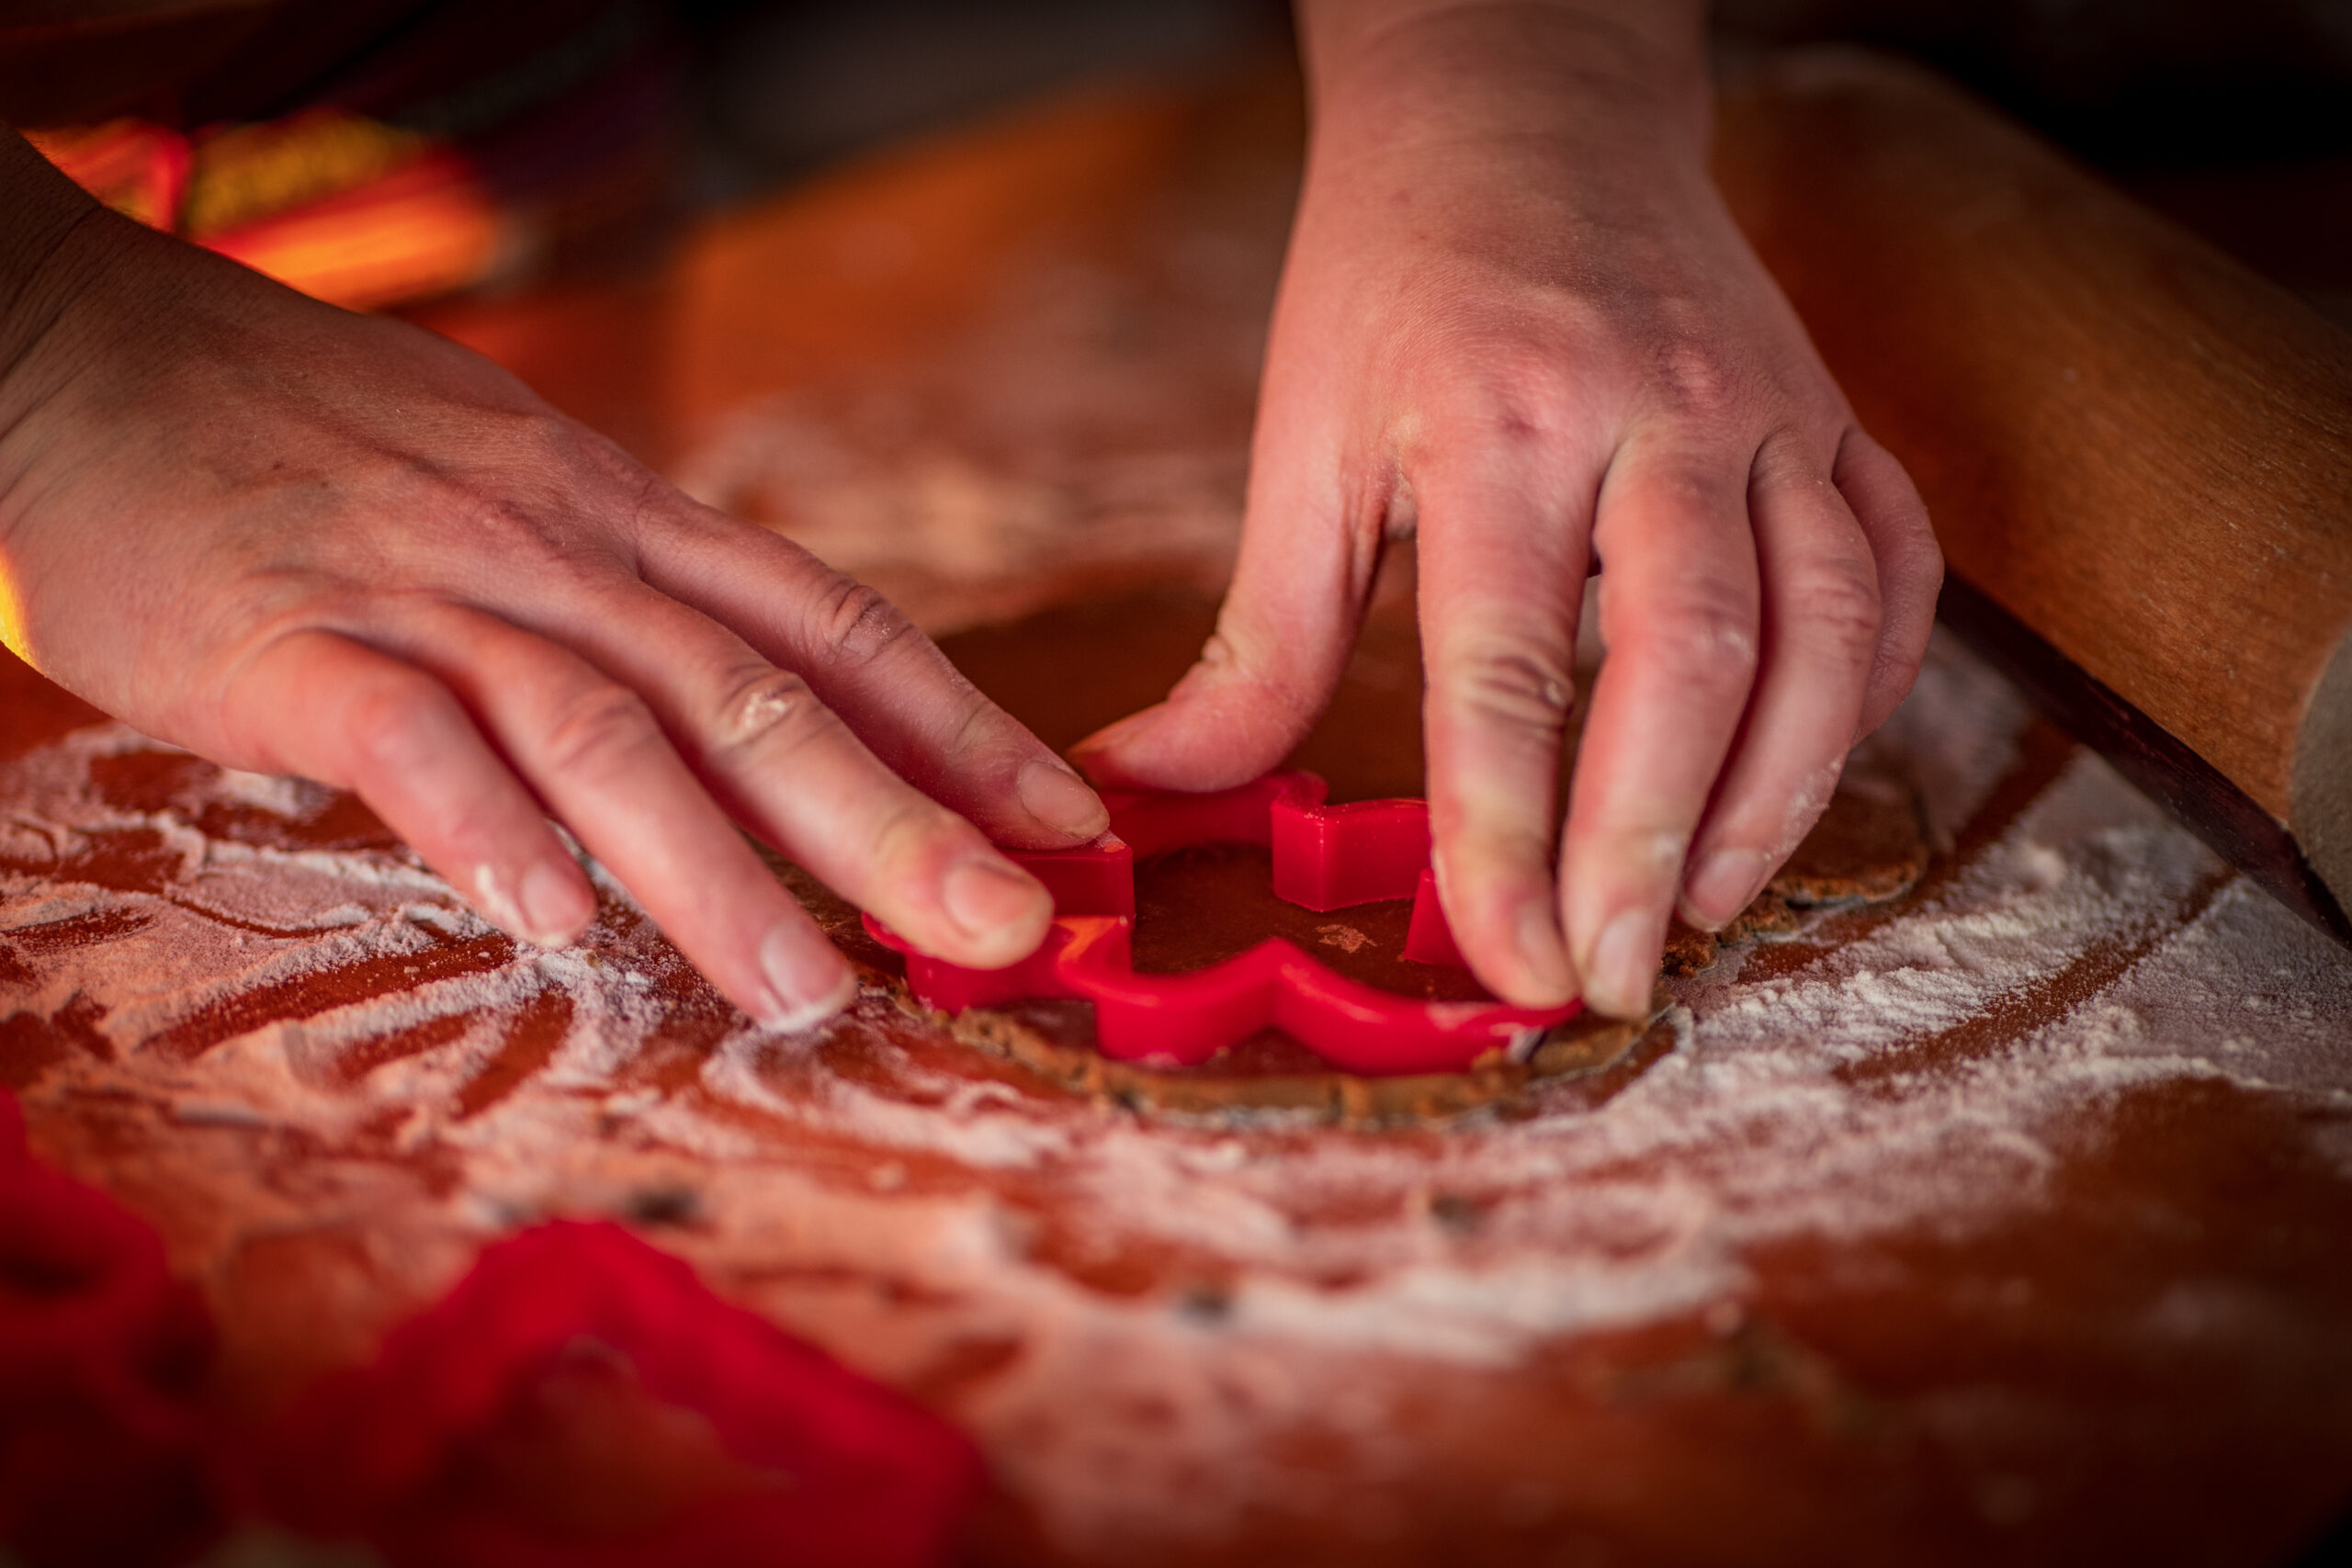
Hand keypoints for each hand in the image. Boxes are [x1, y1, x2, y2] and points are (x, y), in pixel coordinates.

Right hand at [0, 135, 1107, 1029]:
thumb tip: (765, 698)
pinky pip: (407, 740)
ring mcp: (428, 596)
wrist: (94, 353)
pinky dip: (485, 827)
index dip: (961, 726)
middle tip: (1001, 929)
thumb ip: (637, 590)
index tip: (1066, 821)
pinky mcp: (293, 644)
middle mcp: (558, 553)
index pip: (830, 627)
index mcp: (625, 519)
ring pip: (604, 732)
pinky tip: (555, 920)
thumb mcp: (520, 481)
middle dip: (894, 819)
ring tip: (808, 988)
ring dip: (715, 867)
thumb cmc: (321, 441)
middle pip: (754, 694)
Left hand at [1072, 1, 1940, 1017]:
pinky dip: (1865, 690)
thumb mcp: (1302, 444)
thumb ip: (1260, 640)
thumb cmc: (1393, 285)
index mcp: (1496, 425)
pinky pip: (1894, 568)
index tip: (1510, 964)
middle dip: (1651, 845)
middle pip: (1688, 662)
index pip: (1507, 670)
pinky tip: (1801, 772)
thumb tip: (1146, 788)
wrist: (1525, 111)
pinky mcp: (1833, 411)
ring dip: (1777, 794)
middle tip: (1614, 978)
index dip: (1507, 835)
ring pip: (1823, 625)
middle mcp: (1656, 416)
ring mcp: (1768, 409)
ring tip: (1705, 912)